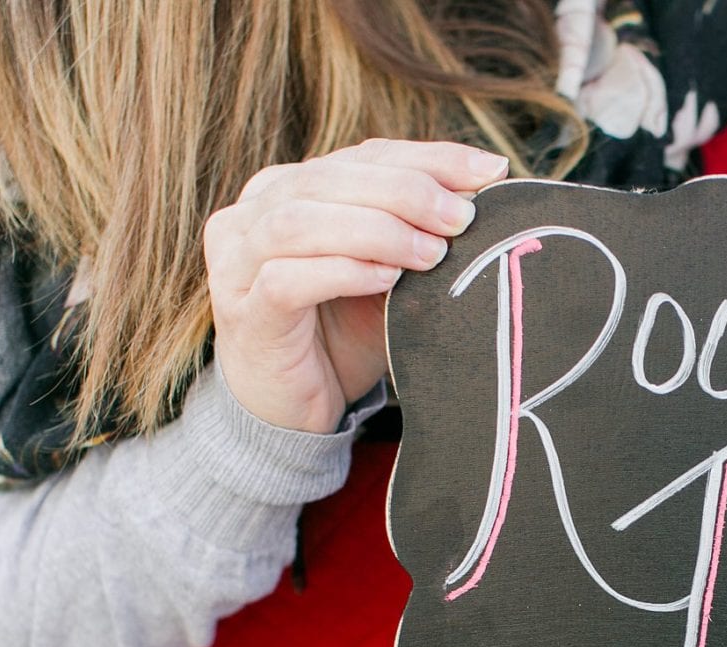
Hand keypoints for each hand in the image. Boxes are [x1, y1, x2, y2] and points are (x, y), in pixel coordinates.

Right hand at [204, 138, 507, 432]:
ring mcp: (238, 262)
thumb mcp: (388, 275)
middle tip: (461, 217)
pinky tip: (387, 280)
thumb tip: (486, 196)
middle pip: (328, 178)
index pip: (362, 156)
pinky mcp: (243, 313)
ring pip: (300, 222)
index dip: (427, 158)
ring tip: (432, 253)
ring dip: (376, 230)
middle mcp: (253, 214)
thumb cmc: (341, 336)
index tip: (488, 169)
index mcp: (287, 189)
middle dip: (405, 191)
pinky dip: (342, 272)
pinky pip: (286, 280)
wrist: (291, 411)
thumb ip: (417, 233)